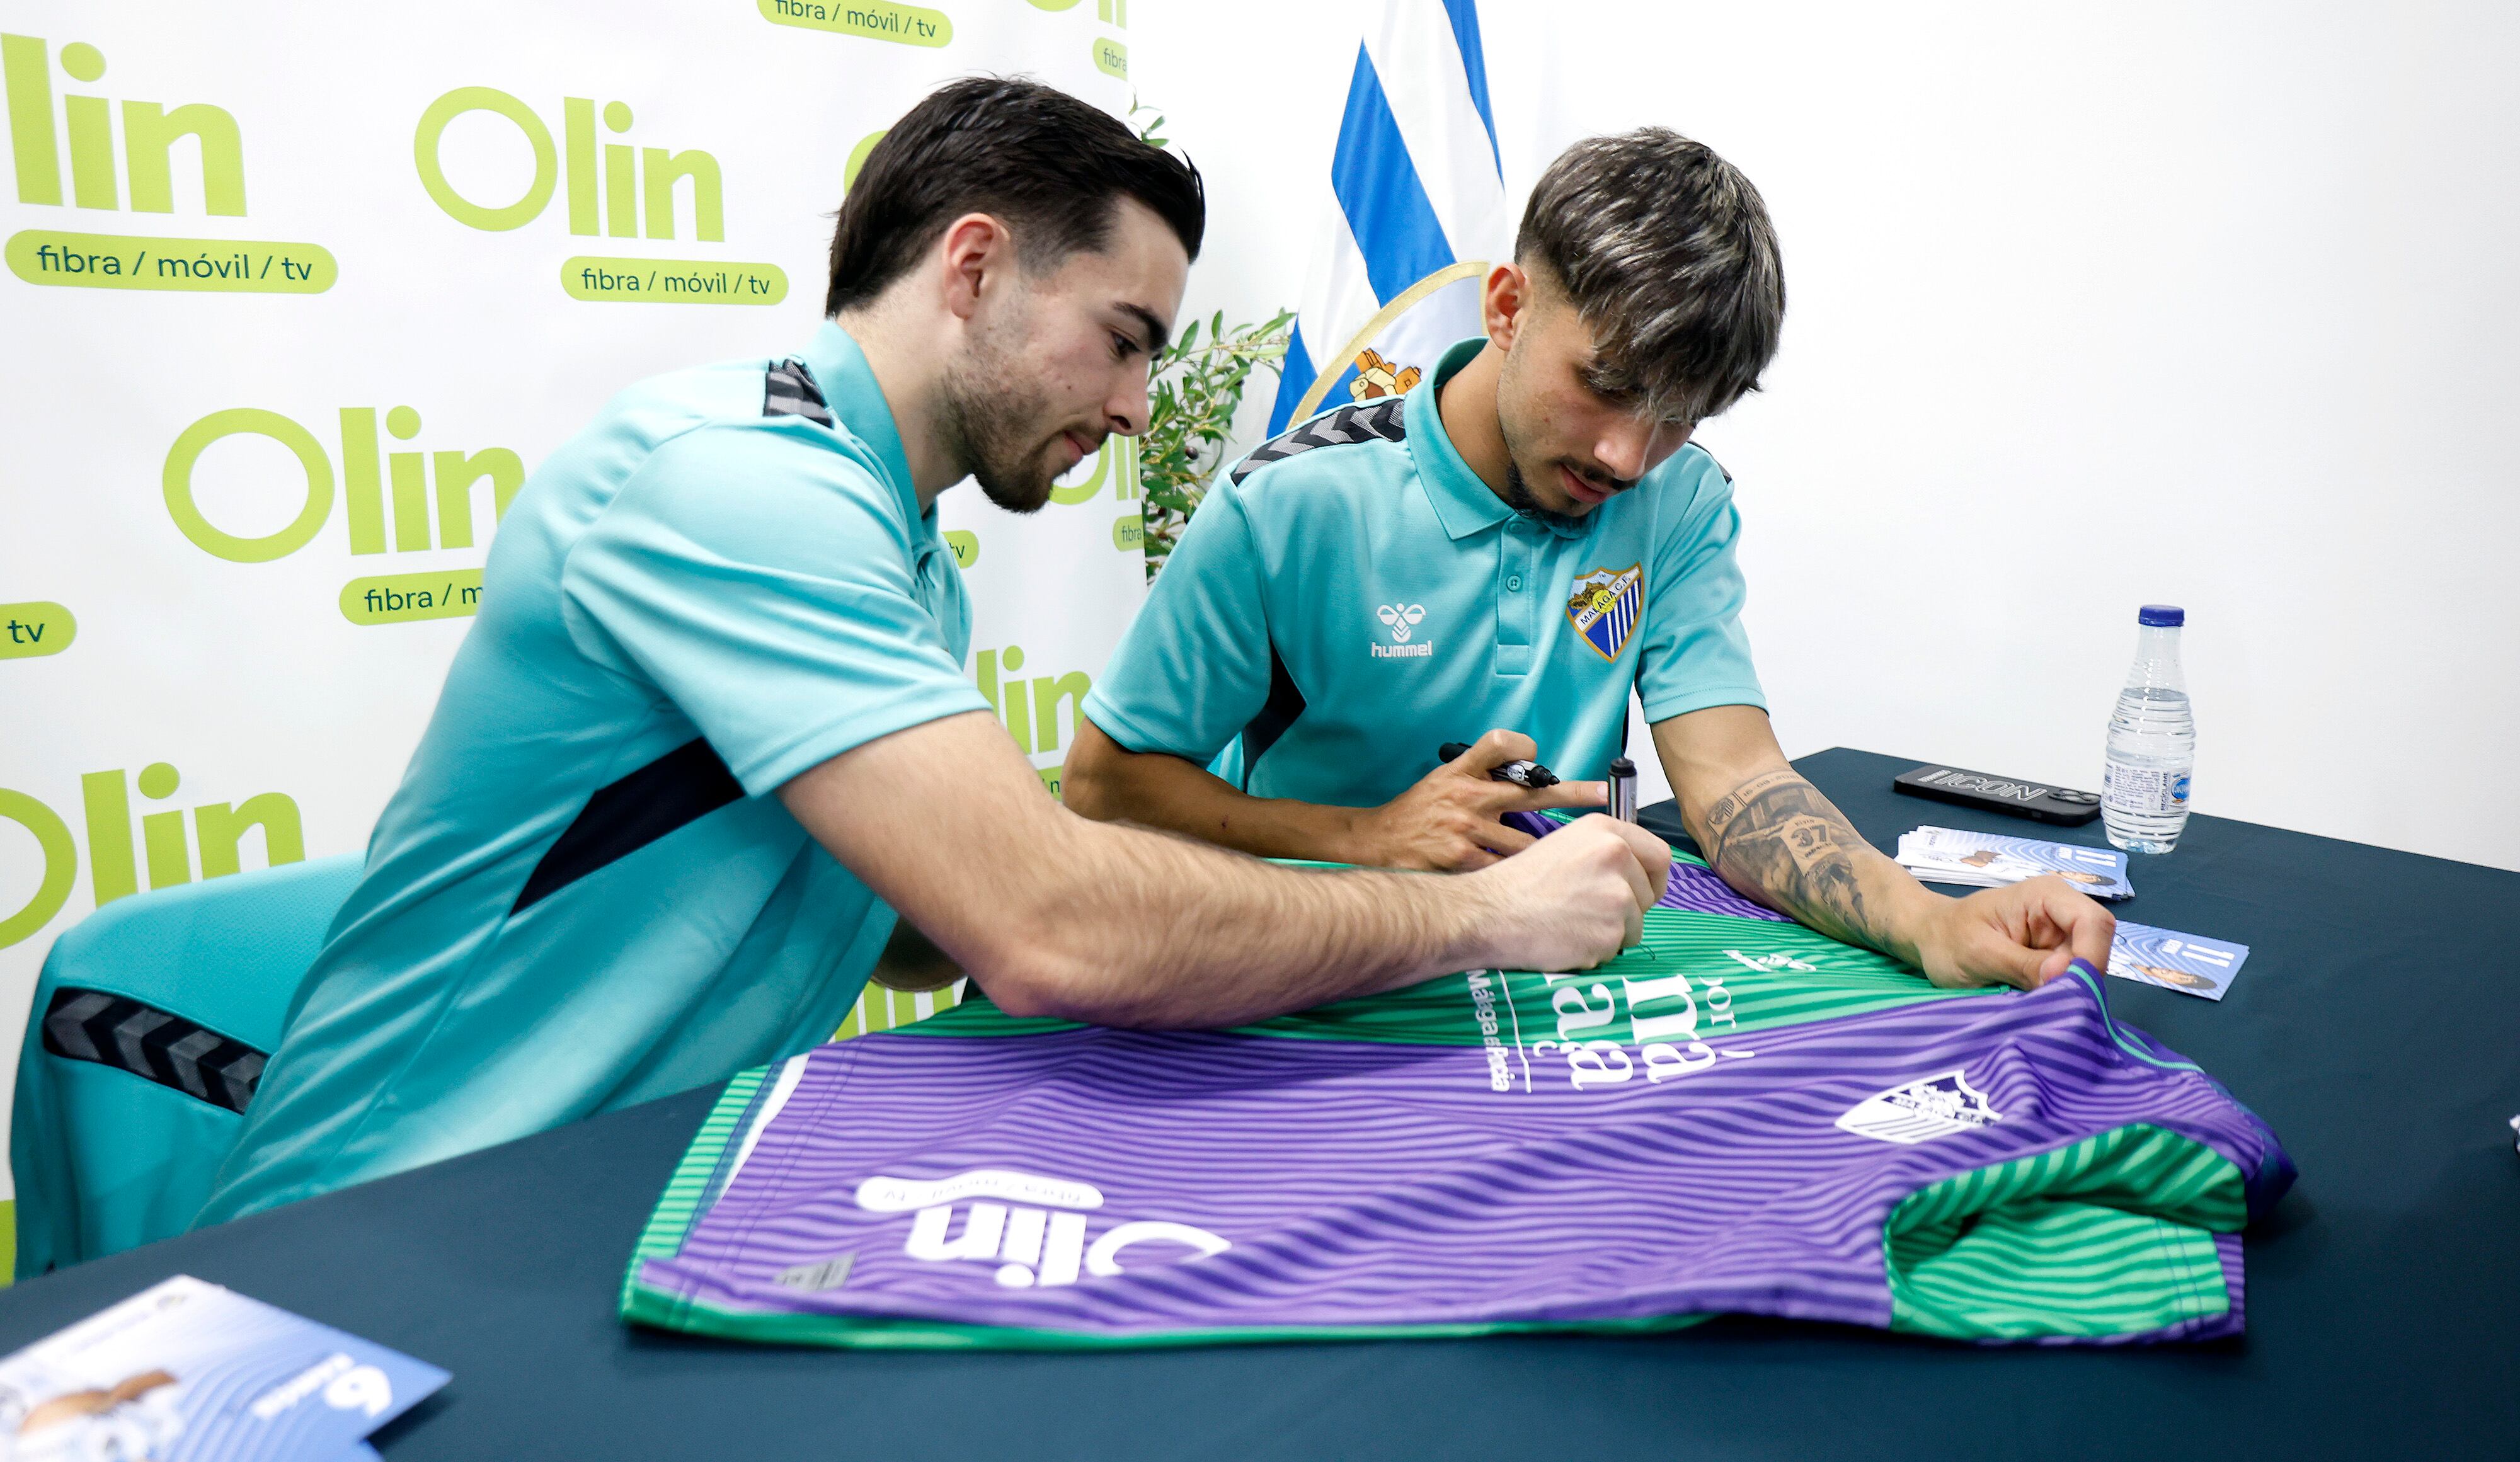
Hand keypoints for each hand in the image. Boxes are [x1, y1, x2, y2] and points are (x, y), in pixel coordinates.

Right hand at [1348, 730, 1606, 870]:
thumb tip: (1525, 777)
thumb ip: (1480, 775)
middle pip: (1532, 790)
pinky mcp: (1461, 860)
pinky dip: (1519, 884)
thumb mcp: (1442, 779)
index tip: (1543, 761)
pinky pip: (1504, 872)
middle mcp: (1469, 795)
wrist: (1372, 842)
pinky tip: (1529, 894)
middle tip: (1604, 795)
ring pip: (1526, 842)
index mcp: (1464, 772)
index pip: (1503, 744)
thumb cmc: (1413, 814)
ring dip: (1550, 857)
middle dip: (1573, 794)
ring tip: (1571, 869)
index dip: (1527, 749)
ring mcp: (1466, 828)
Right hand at [1459, 813, 1671, 970]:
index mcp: (1605, 831)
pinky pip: (1617, 948)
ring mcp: (1617, 896)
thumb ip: (1605, 851)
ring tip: (1573, 923)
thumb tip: (1637, 871)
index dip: (1652, 877)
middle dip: (1628, 908)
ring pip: (1635, 925)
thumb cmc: (1520, 883)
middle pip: (1649, 893)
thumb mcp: (1565, 845)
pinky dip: (1596, 950)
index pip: (1660, 855)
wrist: (1490, 913)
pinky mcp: (1610, 932)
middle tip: (1588, 910)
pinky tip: (1567, 938)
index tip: (1644, 889)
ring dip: (1611, 931)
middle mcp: (1616, 857)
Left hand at [1904, 876, 2115, 990]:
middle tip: (2049, 1005)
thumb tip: (2065, 976)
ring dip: (2067, 991)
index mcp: (2045, 895)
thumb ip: (2023, 964)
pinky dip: (2057, 994)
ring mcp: (2059, 936)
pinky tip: (2036, 1004)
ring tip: (2036, 1005)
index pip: (2093, 923)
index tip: (2068, 991)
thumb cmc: (1946, 938)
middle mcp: (2061, 912)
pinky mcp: (2053, 958)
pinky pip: (2069, 979)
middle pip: (2096, 948)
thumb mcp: (1979, 953)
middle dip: (2078, 980)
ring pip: (2086, 969)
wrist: (1929, 940)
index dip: (2090, 958)